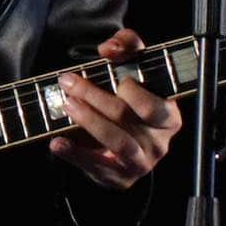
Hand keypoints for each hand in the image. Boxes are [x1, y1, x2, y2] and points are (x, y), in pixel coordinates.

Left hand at [48, 29, 181, 189]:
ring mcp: (141, 163)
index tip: (107, 72)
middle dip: (94, 96)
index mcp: (169, 117)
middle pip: (126, 117)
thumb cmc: (130, 98)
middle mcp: (159, 143)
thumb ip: (127, 47)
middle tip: (69, 82)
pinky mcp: (119, 178)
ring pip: (116, 141)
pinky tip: (57, 142)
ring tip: (67, 104)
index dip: (129, 88)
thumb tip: (110, 47)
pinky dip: (74, 154)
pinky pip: (96, 167)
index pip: (151, 104)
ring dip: (88, 120)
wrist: (123, 141)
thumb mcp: (133, 67)